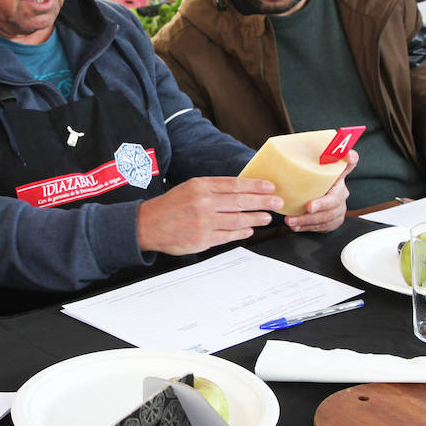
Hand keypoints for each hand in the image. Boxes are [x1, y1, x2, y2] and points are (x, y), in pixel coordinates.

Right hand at [136, 177, 282, 255]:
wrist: (148, 224)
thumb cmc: (171, 205)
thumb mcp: (190, 188)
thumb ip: (214, 188)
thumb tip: (241, 190)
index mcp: (201, 187)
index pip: (235, 185)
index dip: (256, 186)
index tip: (270, 187)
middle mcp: (204, 203)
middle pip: (241, 201)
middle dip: (263, 202)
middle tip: (277, 202)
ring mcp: (204, 223)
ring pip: (238, 219)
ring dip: (256, 218)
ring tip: (267, 217)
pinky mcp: (203, 240)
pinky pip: (229, 235)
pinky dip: (242, 232)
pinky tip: (249, 229)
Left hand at [285, 150, 357, 233]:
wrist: (307, 199)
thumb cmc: (305, 181)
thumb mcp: (304, 170)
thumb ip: (302, 159)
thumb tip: (285, 146)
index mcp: (337, 174)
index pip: (350, 162)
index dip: (350, 158)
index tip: (347, 154)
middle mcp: (341, 190)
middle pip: (335, 198)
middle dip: (321, 205)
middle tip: (307, 207)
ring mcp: (339, 206)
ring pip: (328, 216)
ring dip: (309, 220)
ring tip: (292, 220)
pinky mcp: (334, 219)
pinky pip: (324, 226)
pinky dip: (308, 227)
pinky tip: (297, 226)